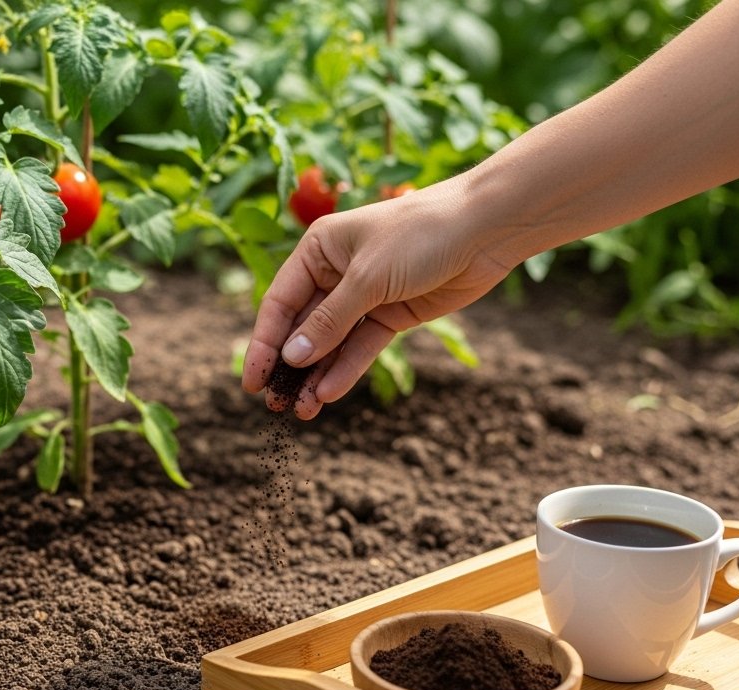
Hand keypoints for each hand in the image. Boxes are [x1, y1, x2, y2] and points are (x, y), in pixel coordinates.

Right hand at [241, 181, 515, 418]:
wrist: (486, 229)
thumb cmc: (420, 234)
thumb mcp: (368, 278)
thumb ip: (329, 321)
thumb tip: (291, 359)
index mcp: (318, 250)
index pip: (280, 303)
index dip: (264, 344)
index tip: (252, 381)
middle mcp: (335, 273)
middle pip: (302, 327)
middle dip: (289, 367)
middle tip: (274, 404)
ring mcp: (364, 295)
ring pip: (331, 343)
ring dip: (316, 376)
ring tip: (302, 410)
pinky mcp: (392, 314)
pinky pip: (361, 347)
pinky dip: (346, 370)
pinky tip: (329, 394)